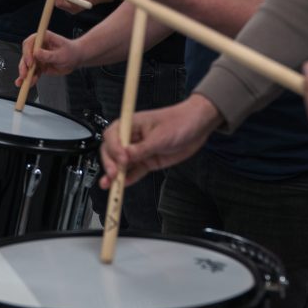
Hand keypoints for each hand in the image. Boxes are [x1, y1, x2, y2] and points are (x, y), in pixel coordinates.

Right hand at [17, 30, 78, 86]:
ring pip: (27, 65)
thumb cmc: (71, 52)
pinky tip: (30, 83)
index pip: (30, 42)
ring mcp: (38, 56)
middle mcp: (38, 46)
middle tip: (25, 74)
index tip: (30, 62)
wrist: (76, 59)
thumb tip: (36, 53)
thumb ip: (49, 55)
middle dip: (24, 65)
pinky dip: (30, 78)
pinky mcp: (39, 65)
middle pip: (26, 55)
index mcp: (43, 38)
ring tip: (26, 81)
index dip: (27, 52)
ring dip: (25, 73)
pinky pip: (33, 72)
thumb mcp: (61, 54)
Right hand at [98, 95, 222, 187]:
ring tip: (110, 185)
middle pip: (112, 151)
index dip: (113, 148)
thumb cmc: (179, 122)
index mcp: (130, 124)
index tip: (122, 159)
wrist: (197, 127)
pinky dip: (129, 178)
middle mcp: (131, 137)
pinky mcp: (147, 161)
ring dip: (115, 174)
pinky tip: (123, 184)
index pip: (112, 136)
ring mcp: (139, 150)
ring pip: (122, 163)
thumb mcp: (160, 136)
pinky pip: (135, 171)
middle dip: (111, 163)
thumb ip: (142, 149)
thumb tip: (125, 157)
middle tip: (114, 174)